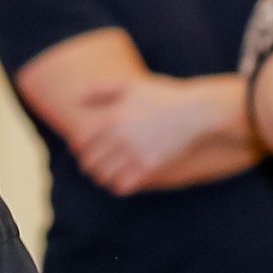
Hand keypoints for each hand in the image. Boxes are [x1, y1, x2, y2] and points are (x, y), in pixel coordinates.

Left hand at [69, 74, 216, 194]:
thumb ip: (102, 90)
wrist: (196, 112)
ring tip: (107, 177)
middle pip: (90, 162)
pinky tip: (123, 182)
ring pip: (104, 176)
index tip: (84, 152)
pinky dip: (118, 186)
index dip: (79, 151)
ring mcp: (135, 153)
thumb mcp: (132, 87)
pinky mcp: (150, 167)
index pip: (81, 143)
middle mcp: (120, 137)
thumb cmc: (164, 97)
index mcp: (113, 118)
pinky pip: (123, 186)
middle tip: (94, 168)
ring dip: (102, 178)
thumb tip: (76, 97)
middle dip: (89, 167)